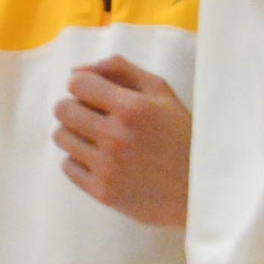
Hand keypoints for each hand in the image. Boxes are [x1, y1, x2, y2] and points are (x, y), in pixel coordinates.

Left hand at [52, 56, 190, 226]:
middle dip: (75, 108)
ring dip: (75, 135)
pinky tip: (103, 162)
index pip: (77, 83)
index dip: (83, 86)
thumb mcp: (161, 93)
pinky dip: (80, 162)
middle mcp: (117, 136)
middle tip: (95, 118)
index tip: (94, 95)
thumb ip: (119, 70)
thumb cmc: (182, 135)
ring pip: (61, 137)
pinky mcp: (104, 193)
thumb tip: (76, 70)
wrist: (203, 191)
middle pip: (62, 109)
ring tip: (99, 140)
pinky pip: (67, 167)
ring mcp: (109, 167)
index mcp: (133, 108)